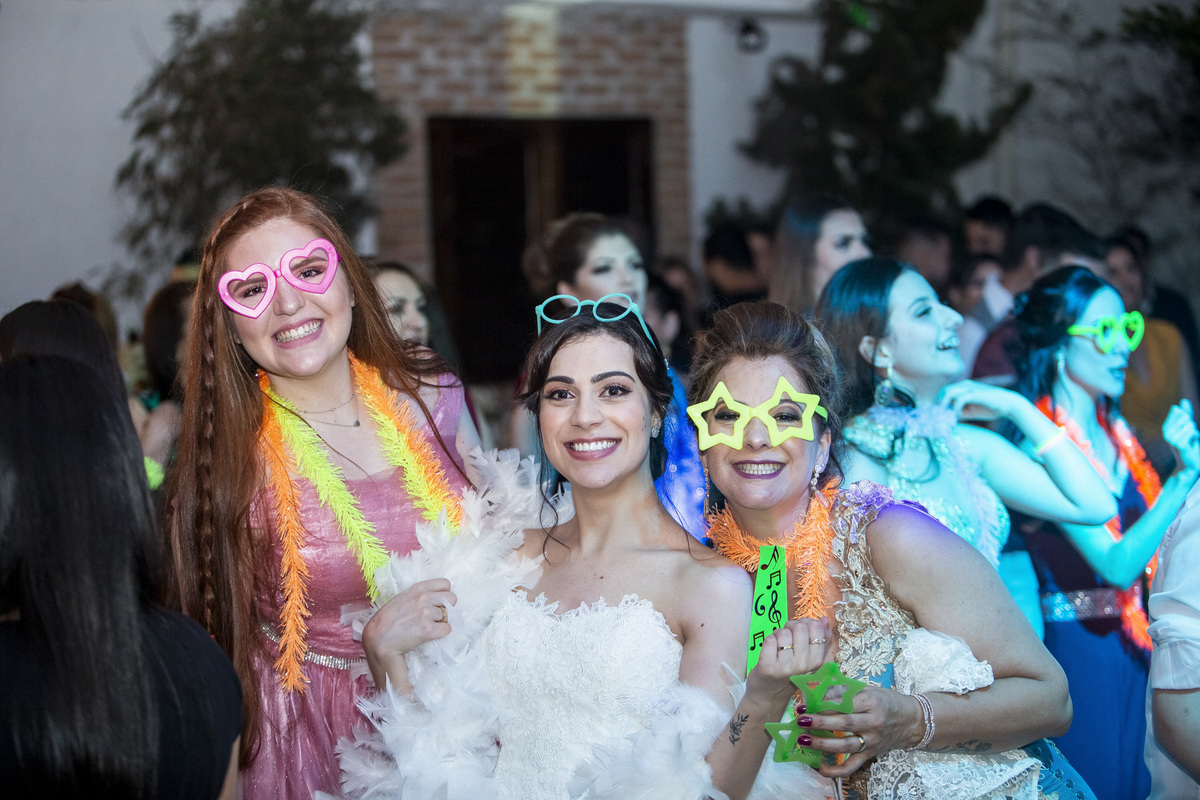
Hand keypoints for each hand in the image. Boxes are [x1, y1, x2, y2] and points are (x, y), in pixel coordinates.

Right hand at [362, 578, 455, 674]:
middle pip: (452, 599)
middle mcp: (424, 598)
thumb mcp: (401, 597)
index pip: (445, 584)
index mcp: (418, 588)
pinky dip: (441, 633)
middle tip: (435, 616)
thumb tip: (436, 596)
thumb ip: (418, 594)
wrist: (378, 639)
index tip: (438, 601)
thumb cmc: (387, 619)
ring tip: (426, 626)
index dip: (444, 594)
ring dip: (441, 622)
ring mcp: (427, 614)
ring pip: (448, 616)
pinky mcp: (428, 630)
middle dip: (446, 607)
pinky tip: (430, 634)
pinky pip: (447, 629)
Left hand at [746, 619, 833, 706]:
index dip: (806, 623)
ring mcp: (786, 668)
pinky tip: (770, 651)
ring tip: (778, 646)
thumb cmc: (790, 671)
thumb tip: (824, 619)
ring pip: (783, 632)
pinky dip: (768, 641)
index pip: (816, 628)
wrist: (769, 694)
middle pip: (800, 627)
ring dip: (778, 634)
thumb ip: (820, 638)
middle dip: (791, 627)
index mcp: (817, 662)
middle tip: (788, 638)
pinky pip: (769, 640)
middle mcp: (803, 666)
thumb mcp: (808, 657)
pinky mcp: (768, 668)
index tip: (801, 631)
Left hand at [794, 686, 924, 777]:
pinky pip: (852, 766)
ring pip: (846, 745)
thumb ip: (842, 689)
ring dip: (823, 744)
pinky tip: (818, 767)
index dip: (822, 703)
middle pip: (844, 723)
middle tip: (801, 720)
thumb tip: (815, 690)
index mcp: (871, 702)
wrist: (911, 721)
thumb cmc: (886, 701)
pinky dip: (835, 770)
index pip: (844, 703)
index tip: (804, 704)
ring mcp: (872, 741)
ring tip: (804, 740)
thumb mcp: (867, 689)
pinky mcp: (871, 755)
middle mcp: (873, 722)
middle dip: (820, 722)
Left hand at [937, 380, 1019, 421]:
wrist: (1008, 405)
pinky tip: (958, 416)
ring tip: (945, 415)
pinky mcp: (975, 393)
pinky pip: (960, 399)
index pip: (945, 391)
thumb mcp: (970, 411)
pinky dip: (956, 408)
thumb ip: (959, 412)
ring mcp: (970, 387)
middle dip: (939, 403)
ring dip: (944, 404)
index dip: (939, 402)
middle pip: (944, 390)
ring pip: (949, 392)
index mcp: (963, 387)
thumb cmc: (989, 408)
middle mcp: (965, 385)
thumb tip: (947, 419)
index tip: (937, 414)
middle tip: (939, 415)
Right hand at [1164, 399, 1199, 476]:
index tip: (1185, 428)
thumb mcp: (1187, 426)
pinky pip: (1192, 432)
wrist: (1191, 461)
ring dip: (1195, 432)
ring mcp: (1172, 439)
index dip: (1186, 417)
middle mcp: (1167, 433)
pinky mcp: (1179, 444)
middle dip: (1192, 425)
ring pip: (1190, 425)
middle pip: (1185, 417)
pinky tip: (1192, 444)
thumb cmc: (1189, 443)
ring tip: (1191, 441)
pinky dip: (1196, 437)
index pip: (1178, 411)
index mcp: (1166, 427)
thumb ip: (1186, 413)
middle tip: (1189, 436)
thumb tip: (1184, 401)